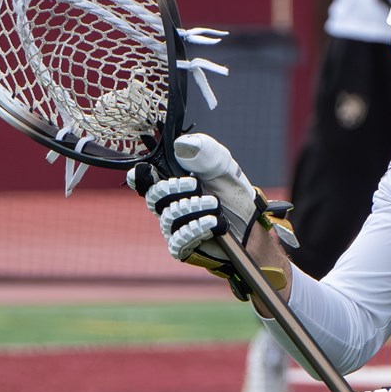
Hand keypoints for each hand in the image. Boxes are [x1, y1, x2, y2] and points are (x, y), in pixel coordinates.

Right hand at [126, 134, 294, 293]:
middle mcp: (168, 204)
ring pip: (169, 217)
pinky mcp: (183, 247)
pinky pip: (178, 240)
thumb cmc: (232, 193)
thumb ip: (204, 152)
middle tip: (196, 184)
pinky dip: (197, 228)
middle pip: (153, 197)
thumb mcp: (223, 166)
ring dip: (194, 208)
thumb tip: (181, 145)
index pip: (143, 178)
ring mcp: (174, 227)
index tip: (146, 170)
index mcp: (172, 181)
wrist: (251, 223)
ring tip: (215, 204)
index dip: (139, 175)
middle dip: (173, 189)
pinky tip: (215, 222)